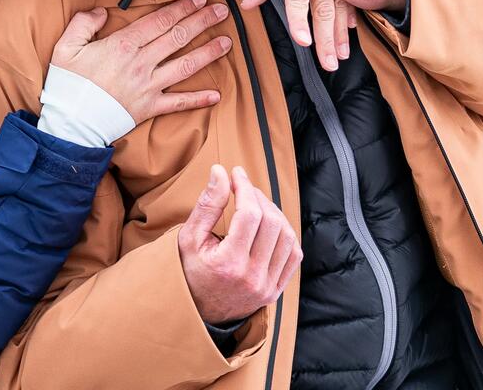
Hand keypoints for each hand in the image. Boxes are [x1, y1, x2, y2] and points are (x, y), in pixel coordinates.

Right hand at [51, 0, 228, 124]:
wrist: (70, 123)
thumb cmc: (68, 84)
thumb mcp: (66, 46)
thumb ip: (83, 23)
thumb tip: (101, 11)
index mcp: (122, 45)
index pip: (159, 21)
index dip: (181, 8)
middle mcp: (141, 64)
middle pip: (177, 38)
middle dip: (202, 22)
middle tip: (221, 11)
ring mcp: (148, 87)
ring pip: (185, 66)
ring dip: (208, 53)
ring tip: (227, 42)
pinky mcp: (150, 108)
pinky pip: (179, 103)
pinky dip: (198, 99)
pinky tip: (216, 94)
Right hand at [176, 165, 301, 326]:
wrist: (196, 311)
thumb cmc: (189, 270)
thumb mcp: (189, 237)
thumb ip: (207, 204)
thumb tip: (220, 171)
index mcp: (228, 264)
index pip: (249, 214)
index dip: (245, 187)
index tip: (236, 173)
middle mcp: (252, 278)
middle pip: (271, 223)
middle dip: (259, 197)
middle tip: (244, 188)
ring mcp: (267, 287)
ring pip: (288, 237)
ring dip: (275, 213)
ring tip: (257, 205)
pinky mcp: (275, 291)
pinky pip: (294, 256)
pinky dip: (286, 235)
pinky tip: (270, 225)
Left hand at [273, 0, 355, 71]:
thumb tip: (247, 5)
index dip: (299, 20)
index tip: (303, 41)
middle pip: (322, 11)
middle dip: (326, 39)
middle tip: (329, 63)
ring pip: (339, 8)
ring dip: (341, 33)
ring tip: (342, 55)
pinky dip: (350, 13)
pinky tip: (352, 27)